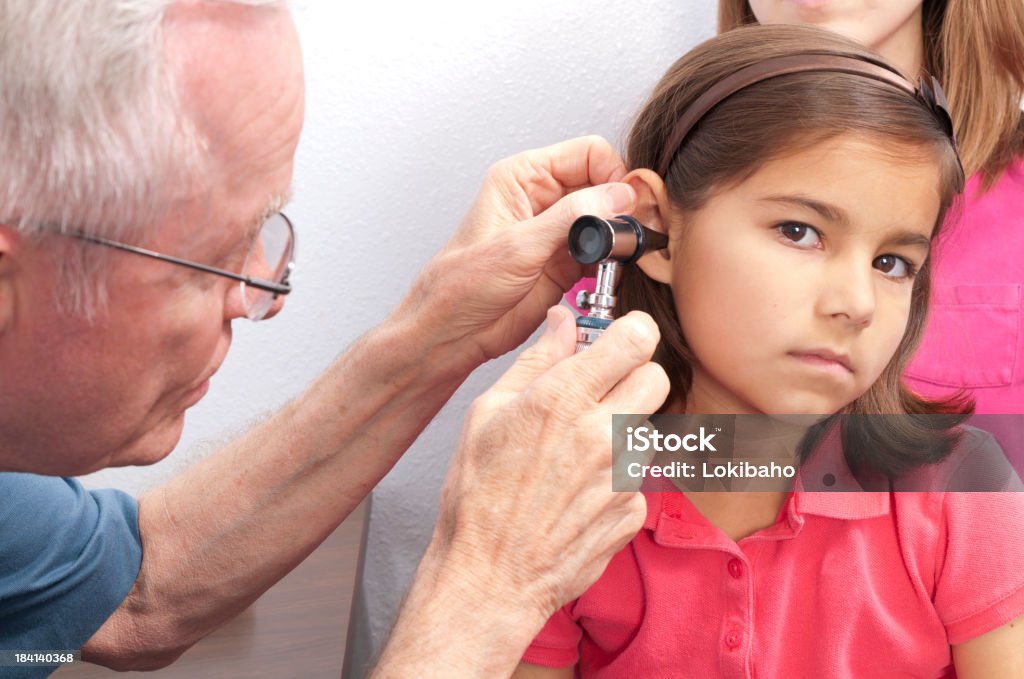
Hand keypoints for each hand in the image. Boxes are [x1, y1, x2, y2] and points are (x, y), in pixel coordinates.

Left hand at [398, 136, 635, 370]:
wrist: (454, 332)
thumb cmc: (461, 285)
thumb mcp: (518, 245)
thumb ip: (571, 217)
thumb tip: (617, 196)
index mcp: (523, 178)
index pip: (588, 154)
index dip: (614, 174)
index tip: (627, 203)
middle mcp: (542, 200)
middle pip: (604, 185)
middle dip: (623, 206)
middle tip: (631, 231)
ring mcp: (557, 233)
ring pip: (608, 221)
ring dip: (620, 237)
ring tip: (620, 255)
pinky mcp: (566, 264)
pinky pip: (604, 254)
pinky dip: (615, 262)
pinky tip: (612, 273)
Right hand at [430, 306, 668, 622]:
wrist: (489, 577)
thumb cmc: (477, 497)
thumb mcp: (487, 413)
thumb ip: (535, 361)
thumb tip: (562, 322)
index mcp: (562, 399)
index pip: (635, 339)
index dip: (629, 334)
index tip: (618, 341)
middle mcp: (602, 433)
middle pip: (657, 377)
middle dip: (633, 377)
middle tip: (601, 393)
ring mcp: (623, 475)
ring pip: (647, 427)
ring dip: (621, 431)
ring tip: (576, 453)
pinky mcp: (632, 510)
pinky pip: (638, 476)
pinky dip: (616, 478)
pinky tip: (579, 491)